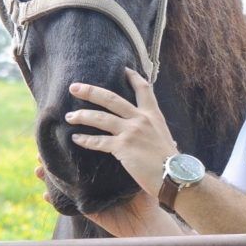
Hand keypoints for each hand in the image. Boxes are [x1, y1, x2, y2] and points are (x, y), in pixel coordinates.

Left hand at [65, 68, 177, 197]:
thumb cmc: (172, 162)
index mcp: (153, 114)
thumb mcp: (164, 137)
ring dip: (82, 116)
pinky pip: (99, 141)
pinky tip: (76, 139)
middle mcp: (141, 119)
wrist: (175, 176)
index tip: (122, 68)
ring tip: (70, 116)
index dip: (132, 76)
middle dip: (90, 91)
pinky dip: (86, 140)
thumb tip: (153, 132)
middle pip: (111, 98)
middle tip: (74, 87)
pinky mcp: (123, 147)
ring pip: (100, 118)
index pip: (143, 88)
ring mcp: (131, 132)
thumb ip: (154, 131)